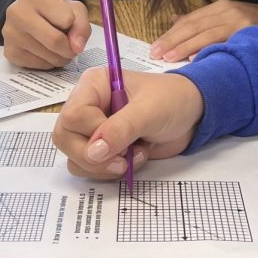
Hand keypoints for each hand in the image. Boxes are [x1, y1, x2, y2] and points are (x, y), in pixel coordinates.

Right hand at [2, 0, 90, 68]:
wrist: (28, 14)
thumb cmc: (54, 10)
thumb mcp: (73, 8)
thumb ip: (81, 25)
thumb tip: (76, 47)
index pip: (67, 19)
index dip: (73, 25)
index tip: (69, 23)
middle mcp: (17, 12)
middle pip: (55, 41)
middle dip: (69, 49)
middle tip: (71, 47)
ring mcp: (11, 33)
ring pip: (49, 57)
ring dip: (60, 57)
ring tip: (57, 47)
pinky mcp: (10, 52)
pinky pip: (40, 66)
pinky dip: (48, 62)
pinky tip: (44, 51)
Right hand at [52, 68, 204, 178]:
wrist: (192, 115)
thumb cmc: (172, 101)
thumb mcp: (149, 111)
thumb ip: (121, 129)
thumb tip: (93, 152)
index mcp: (93, 85)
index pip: (72, 116)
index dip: (94, 134)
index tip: (122, 140)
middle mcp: (87, 105)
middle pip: (65, 139)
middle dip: (94, 157)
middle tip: (124, 159)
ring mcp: (93, 128)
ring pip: (74, 157)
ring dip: (104, 166)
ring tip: (134, 155)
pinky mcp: (102, 148)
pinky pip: (88, 168)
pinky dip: (109, 171)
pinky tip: (134, 158)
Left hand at [149, 0, 257, 61]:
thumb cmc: (255, 25)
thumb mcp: (228, 17)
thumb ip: (202, 20)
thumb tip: (173, 19)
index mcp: (220, 7)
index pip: (189, 21)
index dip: (170, 34)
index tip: (154, 47)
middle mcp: (227, 11)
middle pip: (193, 27)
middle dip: (172, 41)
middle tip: (155, 54)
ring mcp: (238, 22)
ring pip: (205, 35)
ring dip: (184, 47)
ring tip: (169, 58)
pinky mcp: (248, 33)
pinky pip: (224, 43)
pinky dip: (208, 50)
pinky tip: (194, 58)